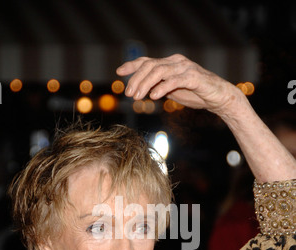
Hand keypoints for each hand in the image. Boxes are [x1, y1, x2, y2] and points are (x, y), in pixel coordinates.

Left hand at [116, 54, 244, 117]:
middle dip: (136, 79)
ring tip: (138, 97)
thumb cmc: (196, 94)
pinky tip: (154, 96)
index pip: (147, 61)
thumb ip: (160, 87)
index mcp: (170, 63)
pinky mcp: (194, 77)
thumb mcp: (173, 91)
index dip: (132, 66)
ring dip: (145, 84)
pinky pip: (174, 80)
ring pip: (159, 71)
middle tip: (128, 94)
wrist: (219, 98)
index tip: (119, 73)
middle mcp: (176, 62)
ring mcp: (185, 68)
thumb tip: (144, 90)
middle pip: (150, 65)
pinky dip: (162, 87)